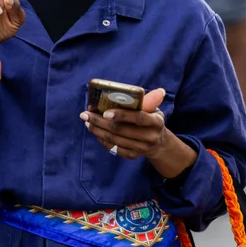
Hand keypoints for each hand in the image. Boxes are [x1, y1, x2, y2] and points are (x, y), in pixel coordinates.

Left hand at [80, 88, 197, 178]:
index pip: (138, 118)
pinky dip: (103, 140)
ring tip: (87, 122)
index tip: (105, 112)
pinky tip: (95, 132)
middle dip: (100, 122)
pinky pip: (115, 149)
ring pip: (115, 140)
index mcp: (156, 122)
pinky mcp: (133, 156)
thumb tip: (159, 91)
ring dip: (98, 130)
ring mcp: (141, 148)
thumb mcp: (154, 109)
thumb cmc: (151, 119)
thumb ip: (149, 101)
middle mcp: (150, 137)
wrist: (158, 142)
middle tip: (86, 114)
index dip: (122, 115)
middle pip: (121, 130)